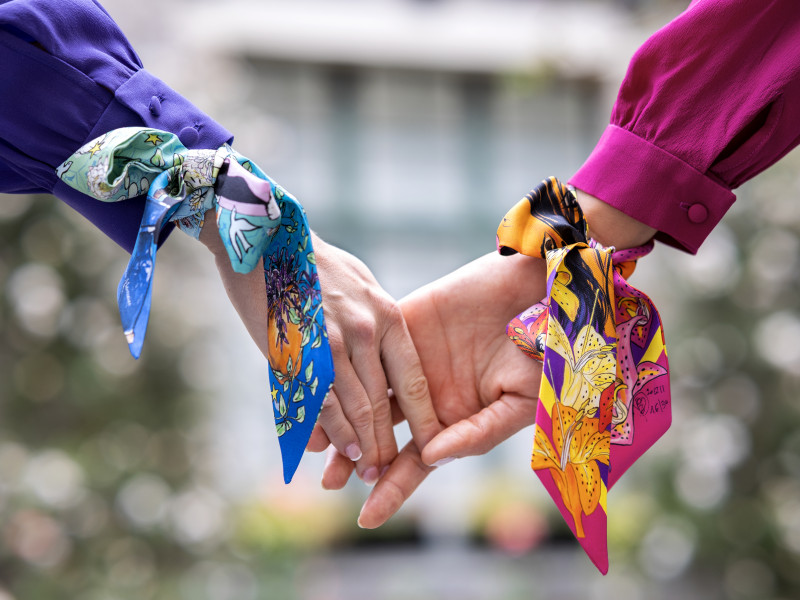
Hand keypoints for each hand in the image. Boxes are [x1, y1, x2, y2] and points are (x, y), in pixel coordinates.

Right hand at [200, 218, 440, 483]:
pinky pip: (320, 402)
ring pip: (355, 408)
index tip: (432, 444)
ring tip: (367, 472)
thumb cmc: (315, 264)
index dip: (424, 417)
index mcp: (386, 315)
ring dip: (362, 446)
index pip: (413, 378)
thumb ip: (374, 325)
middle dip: (388, 443)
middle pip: (384, 402)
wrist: (266, 240)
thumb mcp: (360, 286)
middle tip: (389, 471)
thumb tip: (379, 361)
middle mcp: (364, 332)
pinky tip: (336, 450)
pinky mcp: (298, 352)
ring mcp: (330, 343)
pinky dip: (331, 431)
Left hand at [320, 251, 545, 525]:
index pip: (414, 462)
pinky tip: (324, 384)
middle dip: (354, 459)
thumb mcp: (520, 402)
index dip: (392, 489)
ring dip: (340, 417)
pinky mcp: (403, 323)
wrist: (540, 291)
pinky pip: (369, 349)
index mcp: (453, 420)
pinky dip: (346, 366)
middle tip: (328, 481)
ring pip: (366, 395)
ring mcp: (410, 360)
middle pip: (381, 434)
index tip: (366, 518)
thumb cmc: (542, 352)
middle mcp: (425, 396)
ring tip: (316, 442)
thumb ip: (479, 432)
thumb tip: (431, 457)